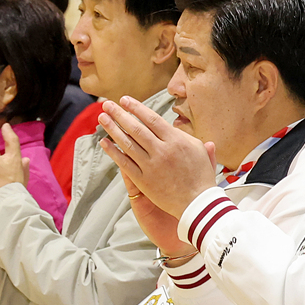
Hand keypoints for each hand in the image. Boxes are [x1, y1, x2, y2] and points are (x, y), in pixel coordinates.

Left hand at [97, 97, 216, 218]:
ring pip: (127, 143)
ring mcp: (151, 165)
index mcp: (176, 140)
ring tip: (102, 118)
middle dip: (119, 114)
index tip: (125, 100)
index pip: (151, 118)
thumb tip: (177, 127)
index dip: (136, 108)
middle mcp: (162, 150)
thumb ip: (188, 137)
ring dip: (113, 128)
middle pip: (136, 127)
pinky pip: (124, 163)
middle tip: (107, 104)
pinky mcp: (143, 180)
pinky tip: (104, 142)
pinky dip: (113, 151)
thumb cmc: (202, 177)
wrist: (198, 204)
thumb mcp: (199, 151)